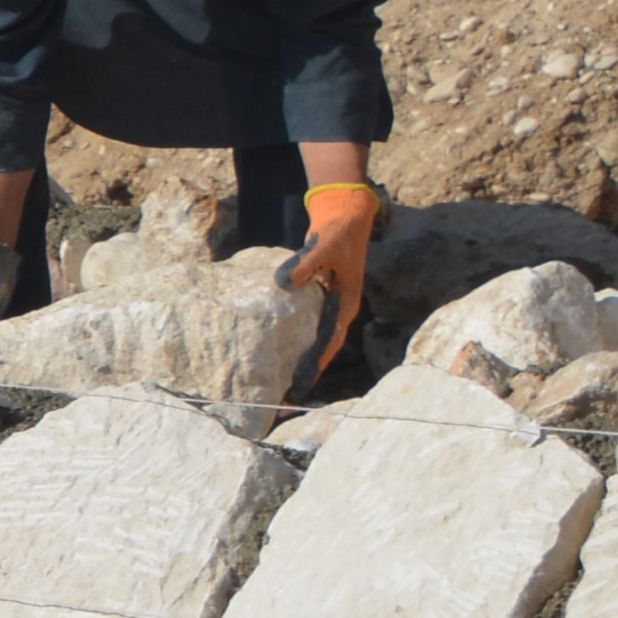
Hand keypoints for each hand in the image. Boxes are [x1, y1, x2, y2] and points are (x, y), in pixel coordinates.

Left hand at [283, 183, 379, 373]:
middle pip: (320, 349)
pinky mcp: (315, 298)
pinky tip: (272, 354)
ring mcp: (326, 306)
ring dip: (298, 363)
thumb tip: (283, 283)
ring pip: (312, 341)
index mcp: (346, 305)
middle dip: (304, 374)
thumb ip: (305, 264)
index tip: (300, 387)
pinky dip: (292, 341)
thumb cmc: (337, 233)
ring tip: (278, 388)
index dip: (315, 365)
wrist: (343, 217)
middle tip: (284, 401)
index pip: (329, 343)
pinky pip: (303, 326)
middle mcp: (337, 311)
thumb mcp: (322, 247)